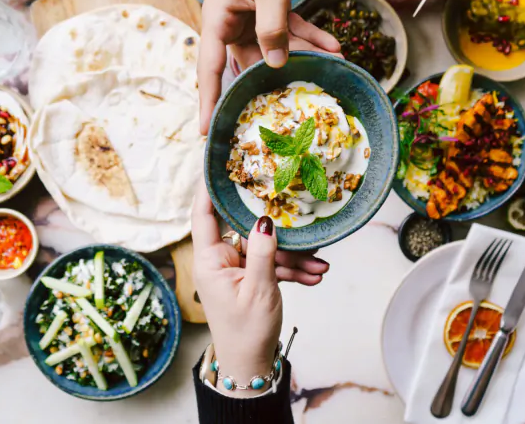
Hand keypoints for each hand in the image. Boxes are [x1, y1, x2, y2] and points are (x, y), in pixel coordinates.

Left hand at [191, 183, 328, 396]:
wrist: (250, 365)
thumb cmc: (246, 332)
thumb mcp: (258, 290)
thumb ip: (263, 252)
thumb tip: (266, 218)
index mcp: (210, 259)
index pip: (204, 213)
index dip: (209, 186)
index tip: (217, 160)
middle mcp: (220, 259)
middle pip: (247, 229)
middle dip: (279, 231)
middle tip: (301, 218)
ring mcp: (236, 268)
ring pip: (265, 249)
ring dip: (293, 258)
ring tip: (319, 265)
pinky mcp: (250, 278)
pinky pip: (271, 264)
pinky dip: (291, 270)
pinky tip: (315, 275)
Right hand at [197, 0, 340, 134]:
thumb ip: (272, 28)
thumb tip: (276, 64)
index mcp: (219, 20)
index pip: (210, 69)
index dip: (209, 101)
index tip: (206, 132)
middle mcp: (231, 24)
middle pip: (245, 65)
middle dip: (268, 85)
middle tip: (283, 115)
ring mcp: (252, 18)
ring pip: (274, 51)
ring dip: (301, 58)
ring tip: (330, 70)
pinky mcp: (272, 10)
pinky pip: (290, 32)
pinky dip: (311, 39)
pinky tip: (335, 47)